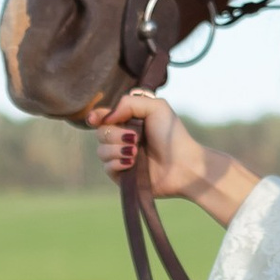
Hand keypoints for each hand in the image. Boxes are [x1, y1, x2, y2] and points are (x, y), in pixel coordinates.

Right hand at [90, 91, 258, 226]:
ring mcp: (121, 158)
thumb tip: (106, 117)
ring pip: (101, 151)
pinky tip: (132, 163)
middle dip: (115, 134)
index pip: (103, 116)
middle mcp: (122, 139)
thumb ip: (128, 103)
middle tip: (135, 137)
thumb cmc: (172, 135)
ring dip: (117, 149)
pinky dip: (117, 163)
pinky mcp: (122, 175)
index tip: (95, 119)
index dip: (96, 116)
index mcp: (128, 121)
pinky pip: (106, 167)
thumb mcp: (156, 107)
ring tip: (136, 152)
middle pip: (100, 133)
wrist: (183, 165)